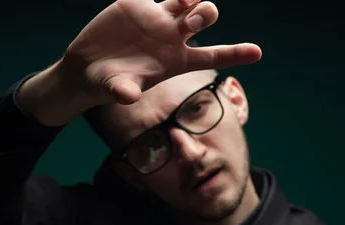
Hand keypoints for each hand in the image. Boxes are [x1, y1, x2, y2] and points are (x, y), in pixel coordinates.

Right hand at [62, 0, 261, 105]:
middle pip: (203, 17)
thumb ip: (124, 91)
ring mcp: (156, 17)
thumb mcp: (115, 89)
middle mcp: (172, 36)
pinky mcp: (136, 3)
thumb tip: (128, 95)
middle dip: (204, 13)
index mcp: (177, 61)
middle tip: (193, 19)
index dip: (235, 54)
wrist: (86, 68)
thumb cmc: (108, 85)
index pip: (213, 55)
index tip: (258, 53)